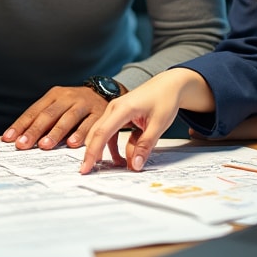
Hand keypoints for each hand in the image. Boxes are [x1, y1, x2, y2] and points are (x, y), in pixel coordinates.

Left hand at [2, 84, 113, 149]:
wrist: (104, 92)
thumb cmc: (75, 105)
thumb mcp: (58, 106)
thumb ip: (42, 120)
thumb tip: (19, 139)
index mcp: (54, 95)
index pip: (34, 111)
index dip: (21, 125)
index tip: (9, 139)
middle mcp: (68, 97)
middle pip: (48, 115)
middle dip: (34, 130)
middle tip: (23, 144)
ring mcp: (84, 104)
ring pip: (67, 118)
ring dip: (55, 133)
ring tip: (44, 145)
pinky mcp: (99, 112)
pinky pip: (89, 124)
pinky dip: (80, 134)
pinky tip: (72, 144)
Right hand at [79, 67, 213, 173]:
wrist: (169, 84)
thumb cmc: (165, 99)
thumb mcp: (158, 125)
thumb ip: (145, 146)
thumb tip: (135, 165)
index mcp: (122, 108)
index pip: (102, 133)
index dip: (92, 152)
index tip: (86, 167)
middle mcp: (114, 108)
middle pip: (97, 133)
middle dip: (92, 153)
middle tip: (88, 171)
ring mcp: (115, 111)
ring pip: (104, 134)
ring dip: (107, 151)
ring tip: (116, 166)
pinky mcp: (119, 115)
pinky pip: (112, 133)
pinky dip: (114, 146)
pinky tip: (122, 157)